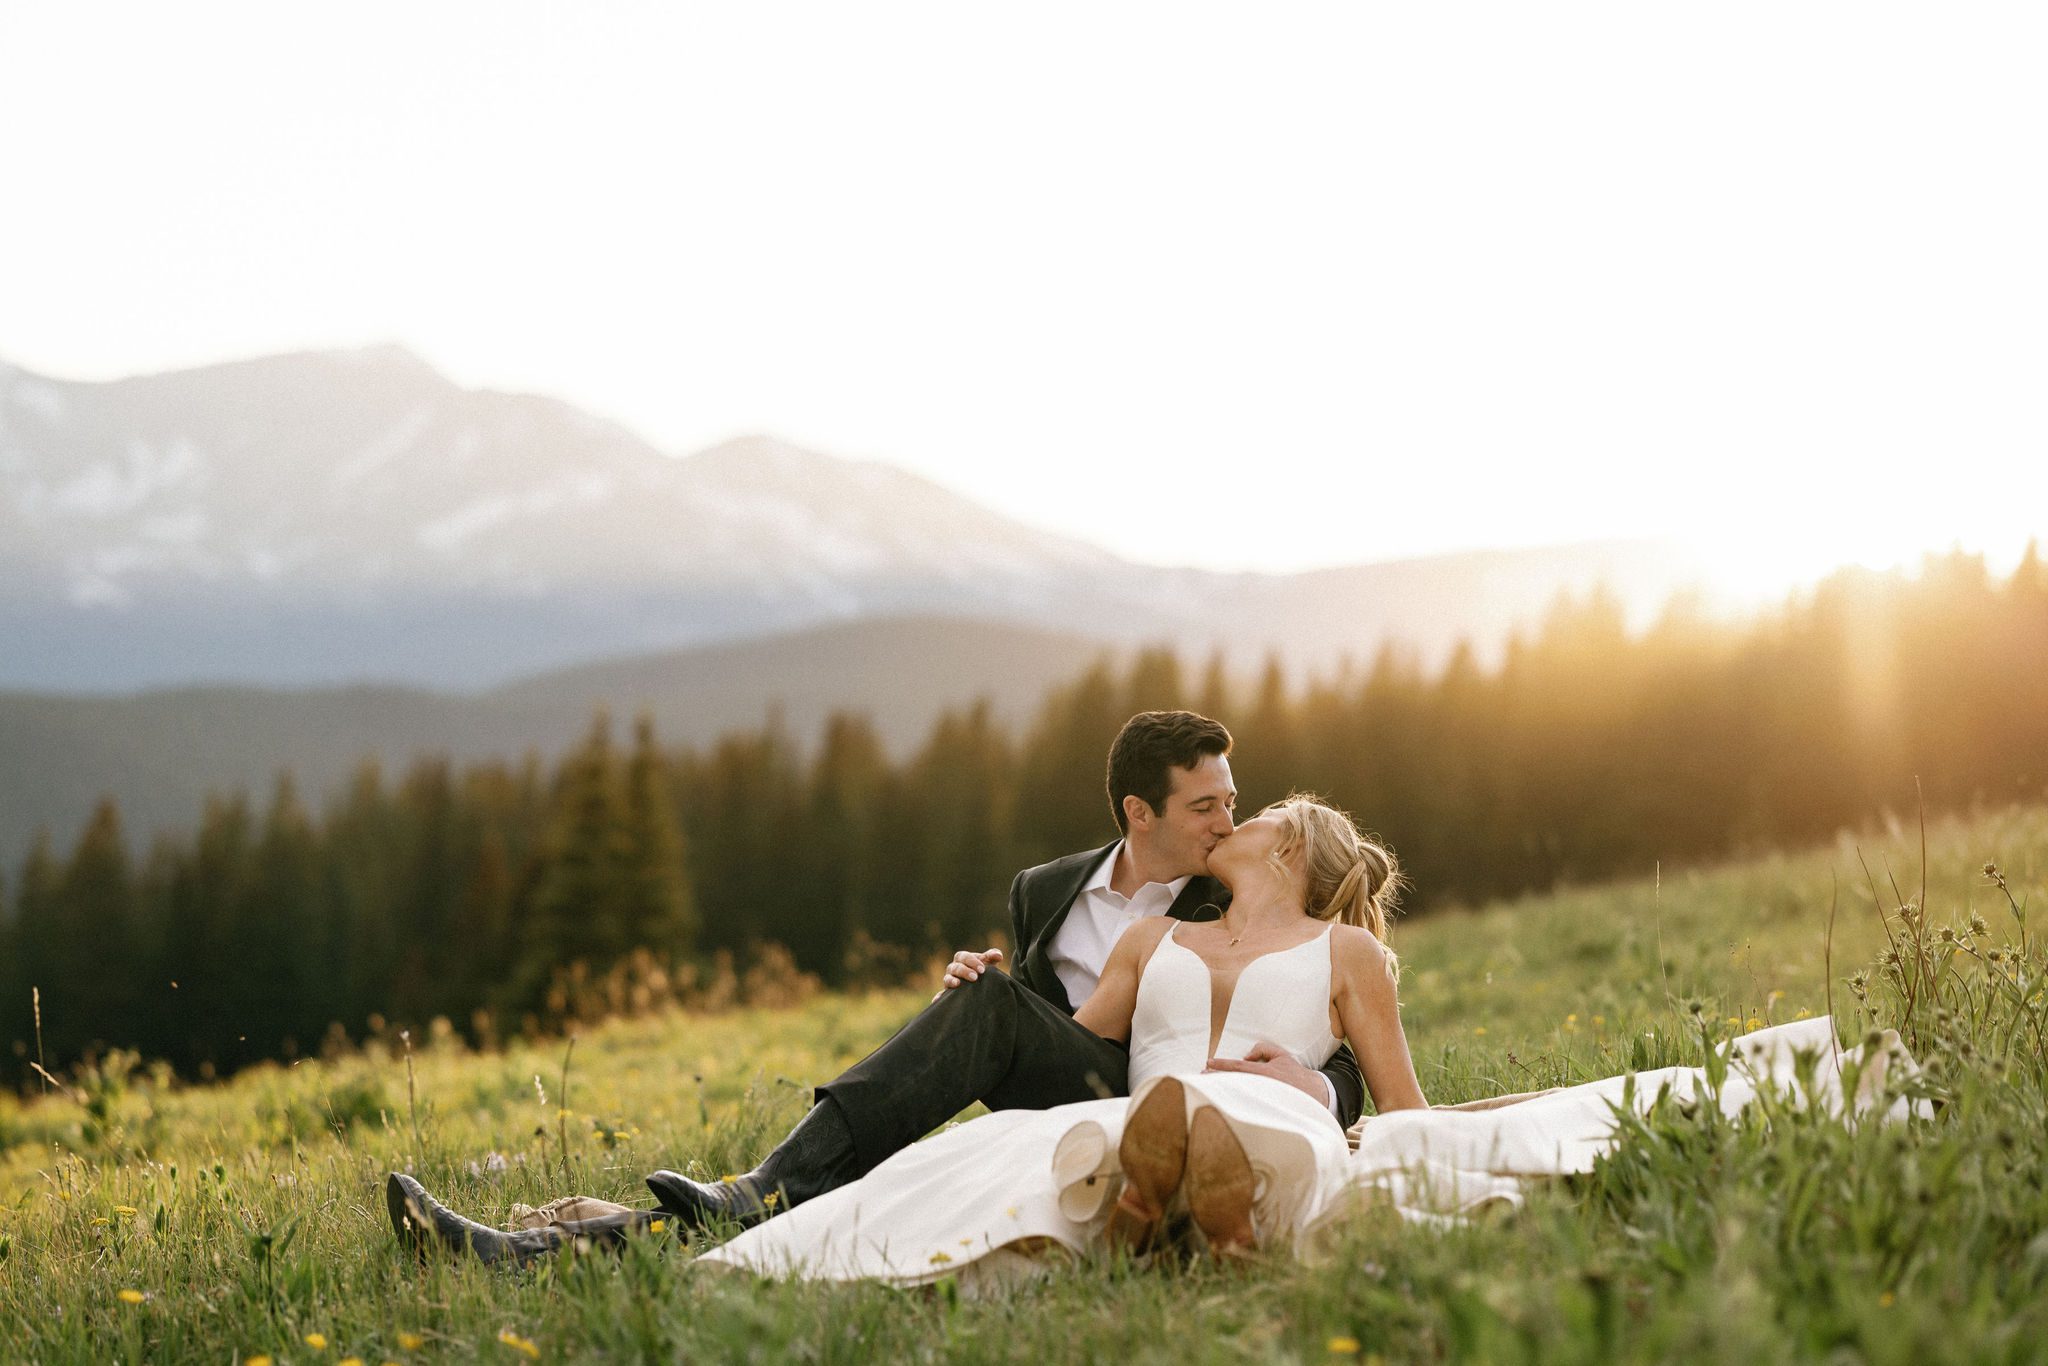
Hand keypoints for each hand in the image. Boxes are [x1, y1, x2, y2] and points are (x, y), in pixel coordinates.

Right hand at [933, 947, 1004, 998]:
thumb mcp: (988, 962)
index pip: (963, 956)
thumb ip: (992, 956)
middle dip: (964, 971)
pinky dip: (939, 997)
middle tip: (975, 977)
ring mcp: (949, 981)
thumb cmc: (982, 970)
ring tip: (958, 984)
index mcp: (961, 959)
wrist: (979, 985)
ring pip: (947, 979)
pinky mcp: (947, 994)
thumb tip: (999, 956)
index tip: (982, 969)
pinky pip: (941, 995)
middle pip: (954, 967)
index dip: (972, 961)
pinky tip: (937, 1000)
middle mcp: (953, 969)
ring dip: (951, 981)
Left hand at [1204, 1040, 1327, 1104]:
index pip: (1238, 1066)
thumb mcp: (1281, 1055)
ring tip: (1207, 1088)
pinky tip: (1223, 1100)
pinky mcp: (1263, 1110)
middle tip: (1201, 1076)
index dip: (1222, 1064)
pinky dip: (1232, 1101)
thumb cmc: (1295, 1074)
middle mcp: (1261, 1086)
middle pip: (1233, 1081)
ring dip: (1222, 1090)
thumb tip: (1246, 1056)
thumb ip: (1262, 1049)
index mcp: (1264, 1072)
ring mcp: (1261, 1100)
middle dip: (1216, 1078)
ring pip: (1237, 1093)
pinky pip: (1244, 1104)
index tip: (1208, 1063)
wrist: (1314, 1094)